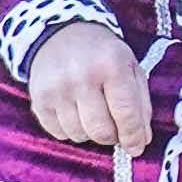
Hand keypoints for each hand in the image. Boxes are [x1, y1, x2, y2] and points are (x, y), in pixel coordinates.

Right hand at [23, 21, 152, 161]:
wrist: (62, 34)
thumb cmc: (103, 54)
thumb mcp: (130, 68)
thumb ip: (141, 104)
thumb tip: (142, 140)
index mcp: (112, 65)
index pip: (126, 113)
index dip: (133, 136)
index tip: (136, 148)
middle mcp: (82, 76)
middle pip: (101, 131)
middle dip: (112, 136)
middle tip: (114, 126)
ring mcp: (57, 88)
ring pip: (79, 135)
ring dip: (90, 132)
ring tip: (93, 113)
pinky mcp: (39, 98)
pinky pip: (59, 133)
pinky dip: (71, 129)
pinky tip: (75, 111)